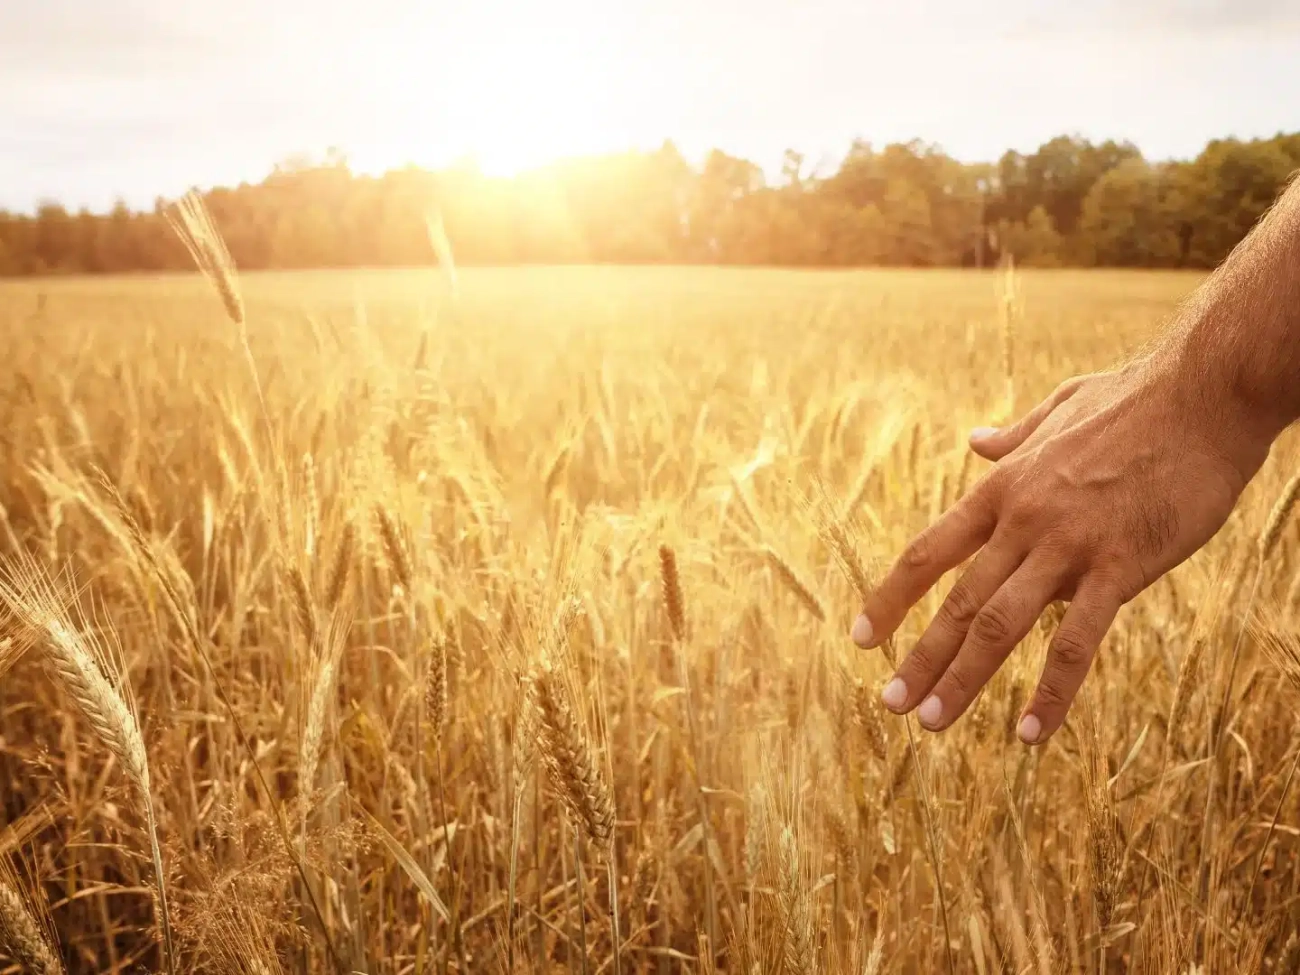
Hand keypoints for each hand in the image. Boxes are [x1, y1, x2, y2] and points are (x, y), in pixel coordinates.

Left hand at [851, 355, 1269, 744]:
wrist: (1206, 392)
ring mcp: (1069, 545)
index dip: (891, 599)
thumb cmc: (1137, 400)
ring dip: (962, 679)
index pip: (929, 554)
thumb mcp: (1059, 410)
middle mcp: (1022, 521)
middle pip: (957, 602)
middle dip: (920, 658)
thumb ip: (1014, 437)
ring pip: (999, 625)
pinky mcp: (1121, 566)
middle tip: (890, 703)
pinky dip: (1051, 691)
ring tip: (932, 723)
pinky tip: (1032, 733)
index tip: (862, 637)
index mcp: (1003, 489)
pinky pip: (1078, 641)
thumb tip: (975, 441)